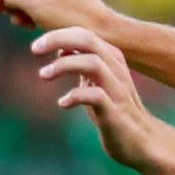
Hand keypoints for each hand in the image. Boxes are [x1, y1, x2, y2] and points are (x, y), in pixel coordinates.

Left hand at [33, 27, 157, 168]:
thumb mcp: (96, 81)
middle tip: (34, 49)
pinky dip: (75, 96)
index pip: (84, 34)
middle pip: (88, 41)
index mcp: (111, 59)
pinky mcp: (115, 112)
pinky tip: (62, 103)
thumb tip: (61, 46)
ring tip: (43, 74)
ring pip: (93, 63)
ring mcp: (117, 89)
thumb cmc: (114, 109)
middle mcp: (116, 69)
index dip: (59, 35)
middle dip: (58, 40)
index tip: (37, 46)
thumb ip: (82, 63)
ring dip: (64, 65)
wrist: (140, 141)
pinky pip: (96, 96)